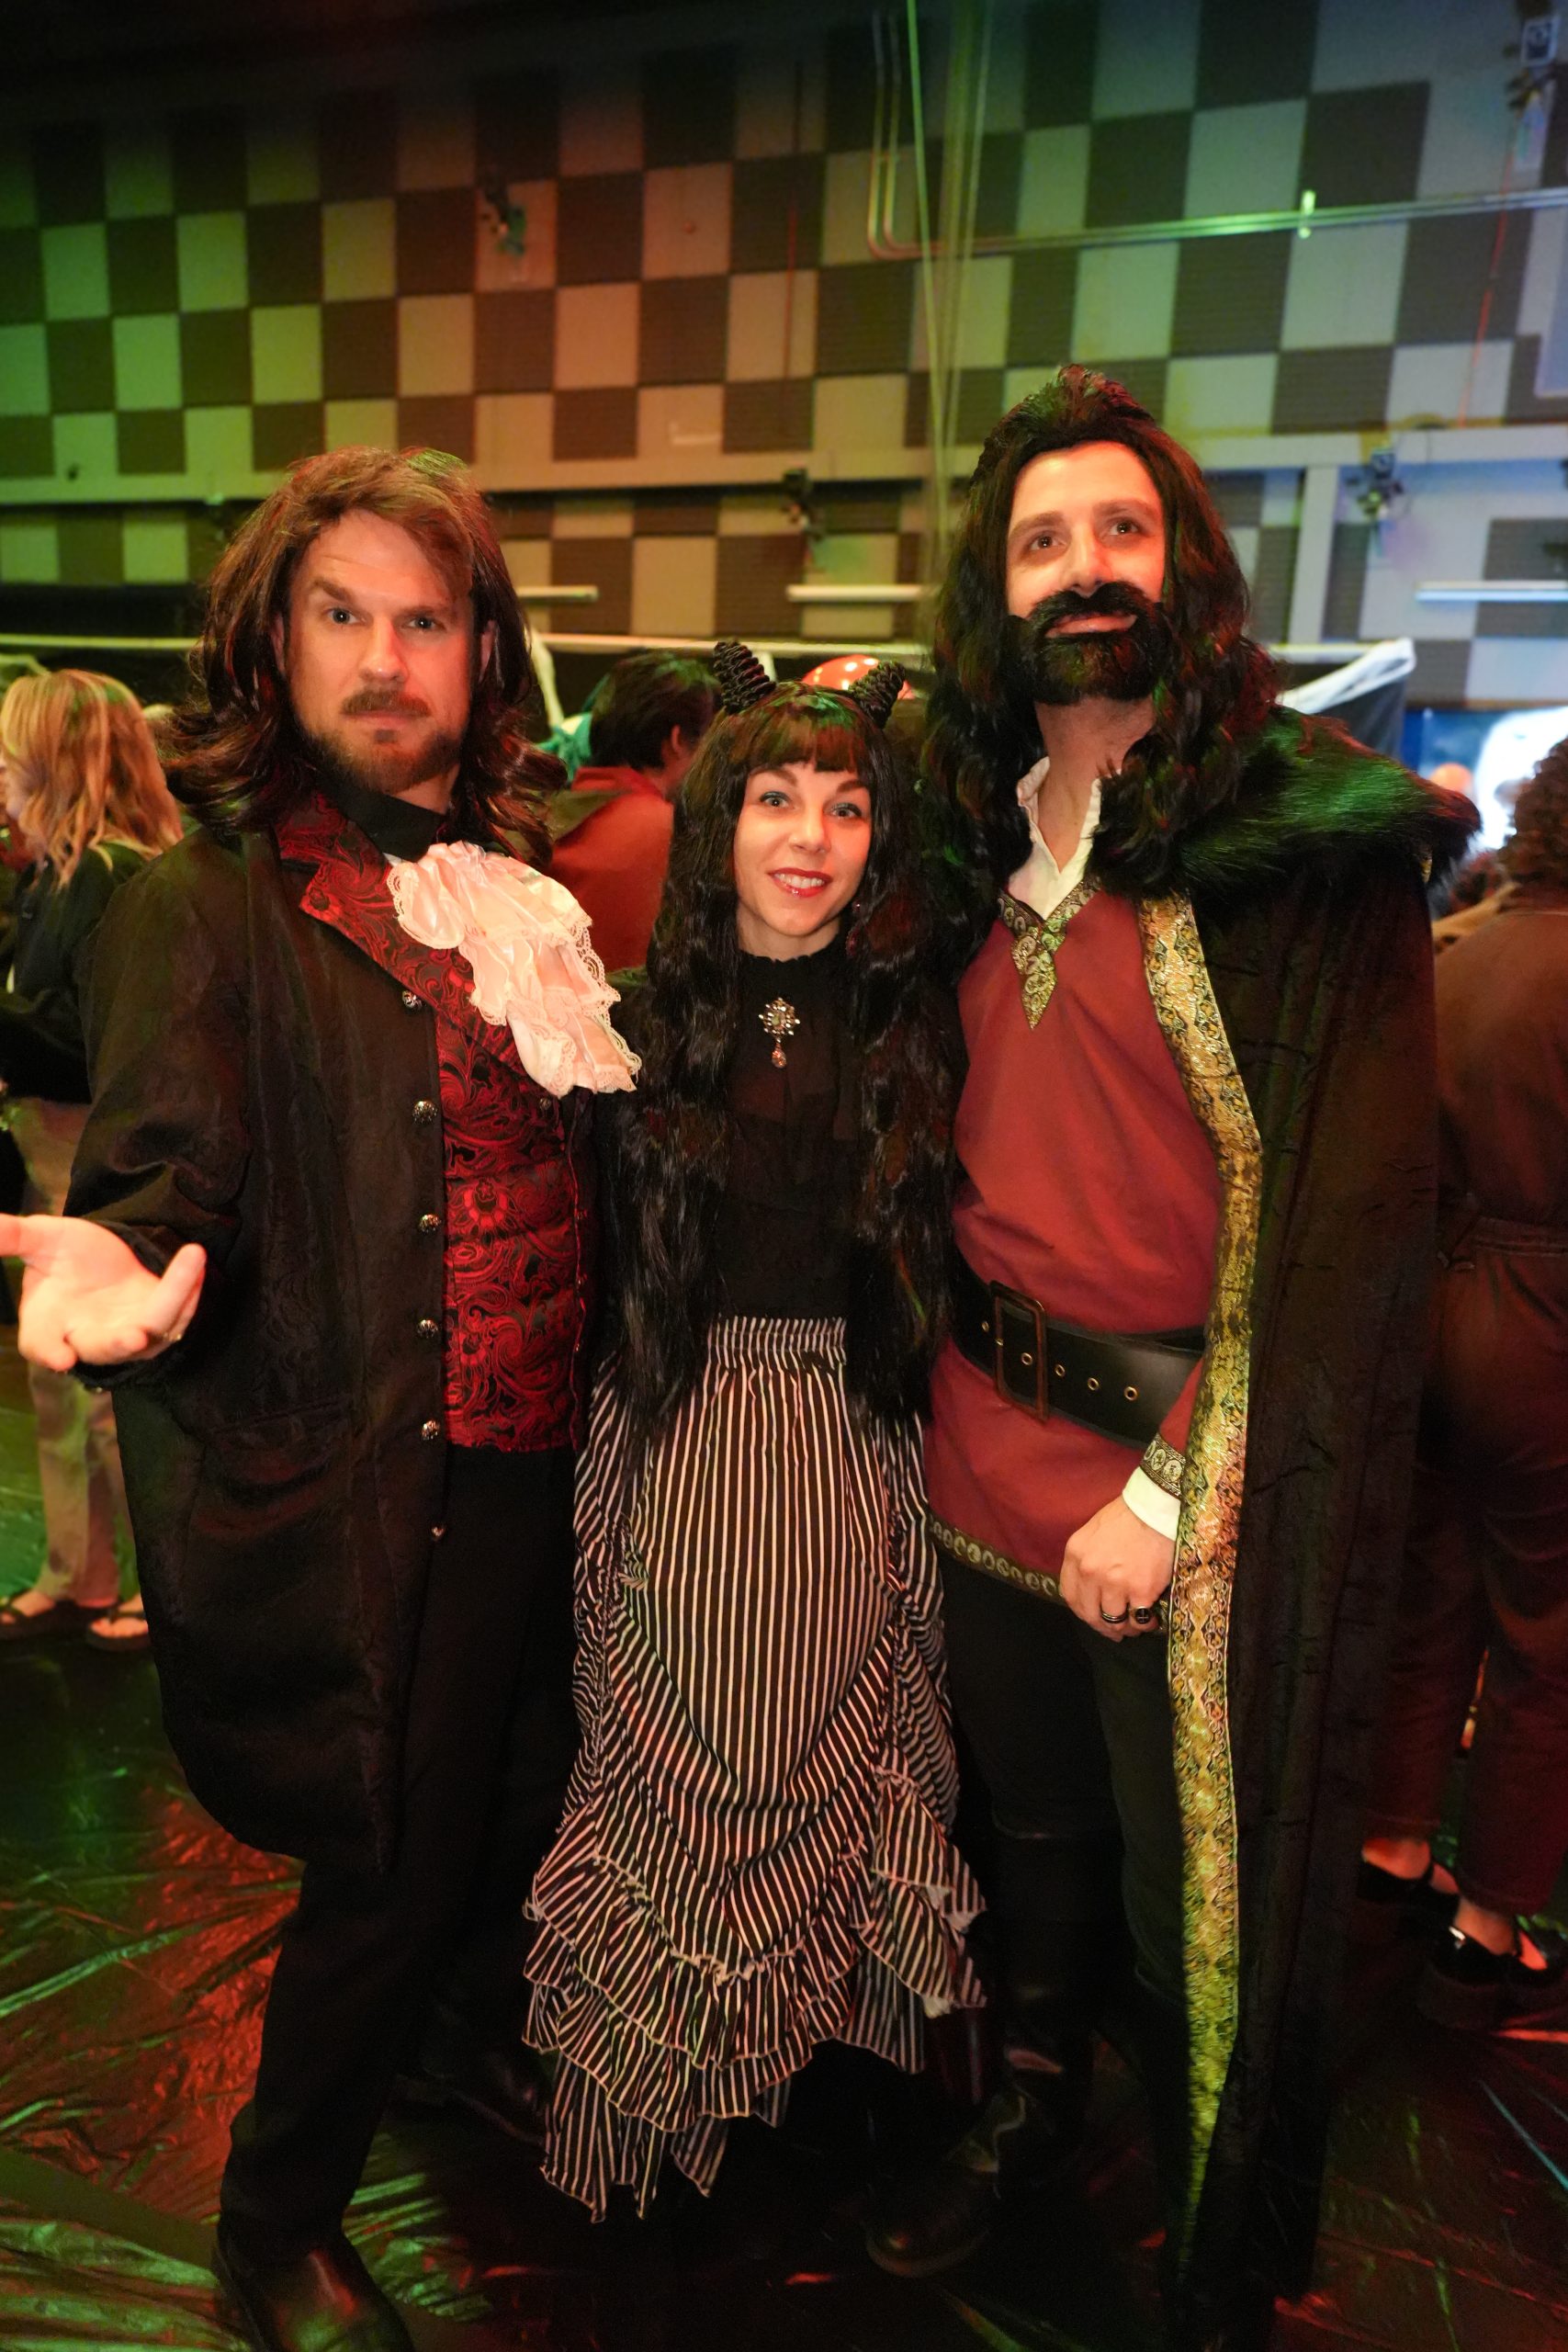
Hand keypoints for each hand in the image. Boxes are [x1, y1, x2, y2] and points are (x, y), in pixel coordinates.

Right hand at [0, 1213, 206, 1371]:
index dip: (49, 1352)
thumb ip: (16, 1237)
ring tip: (191, 1264)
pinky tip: (195, 1258)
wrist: (100, 1260)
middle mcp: (90, 1338)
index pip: (42, 1345)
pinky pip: (179, 1309)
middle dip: (119, 1343)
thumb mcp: (41, 1240)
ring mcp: (129, 1332)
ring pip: (154, 1325)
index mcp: (48, 1326)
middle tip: (133, 1337)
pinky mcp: (161, 1320)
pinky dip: (188, 1285)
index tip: (60, 1358)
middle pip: (105, 1348)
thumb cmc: (63, 1257)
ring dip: (174, 1298)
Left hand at [1059, 1496, 1173, 1640]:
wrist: (1156, 1509)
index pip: (1070, 1596)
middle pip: (1090, 1613)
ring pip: (1114, 1620)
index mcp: (1075, 1554)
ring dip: (1124, 1628)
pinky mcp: (1140, 1591)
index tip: (1093, 1616)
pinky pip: (1138, 1619)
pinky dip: (1144, 1624)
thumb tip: (1090, 1588)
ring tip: (1134, 1626)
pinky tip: (1150, 1620)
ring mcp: (1115, 1583)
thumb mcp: (1092, 1532)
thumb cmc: (1127, 1517)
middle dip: (1102, 1627)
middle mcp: (1090, 1571)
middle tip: (1114, 1631)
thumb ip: (1086, 1559)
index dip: (1083, 1611)